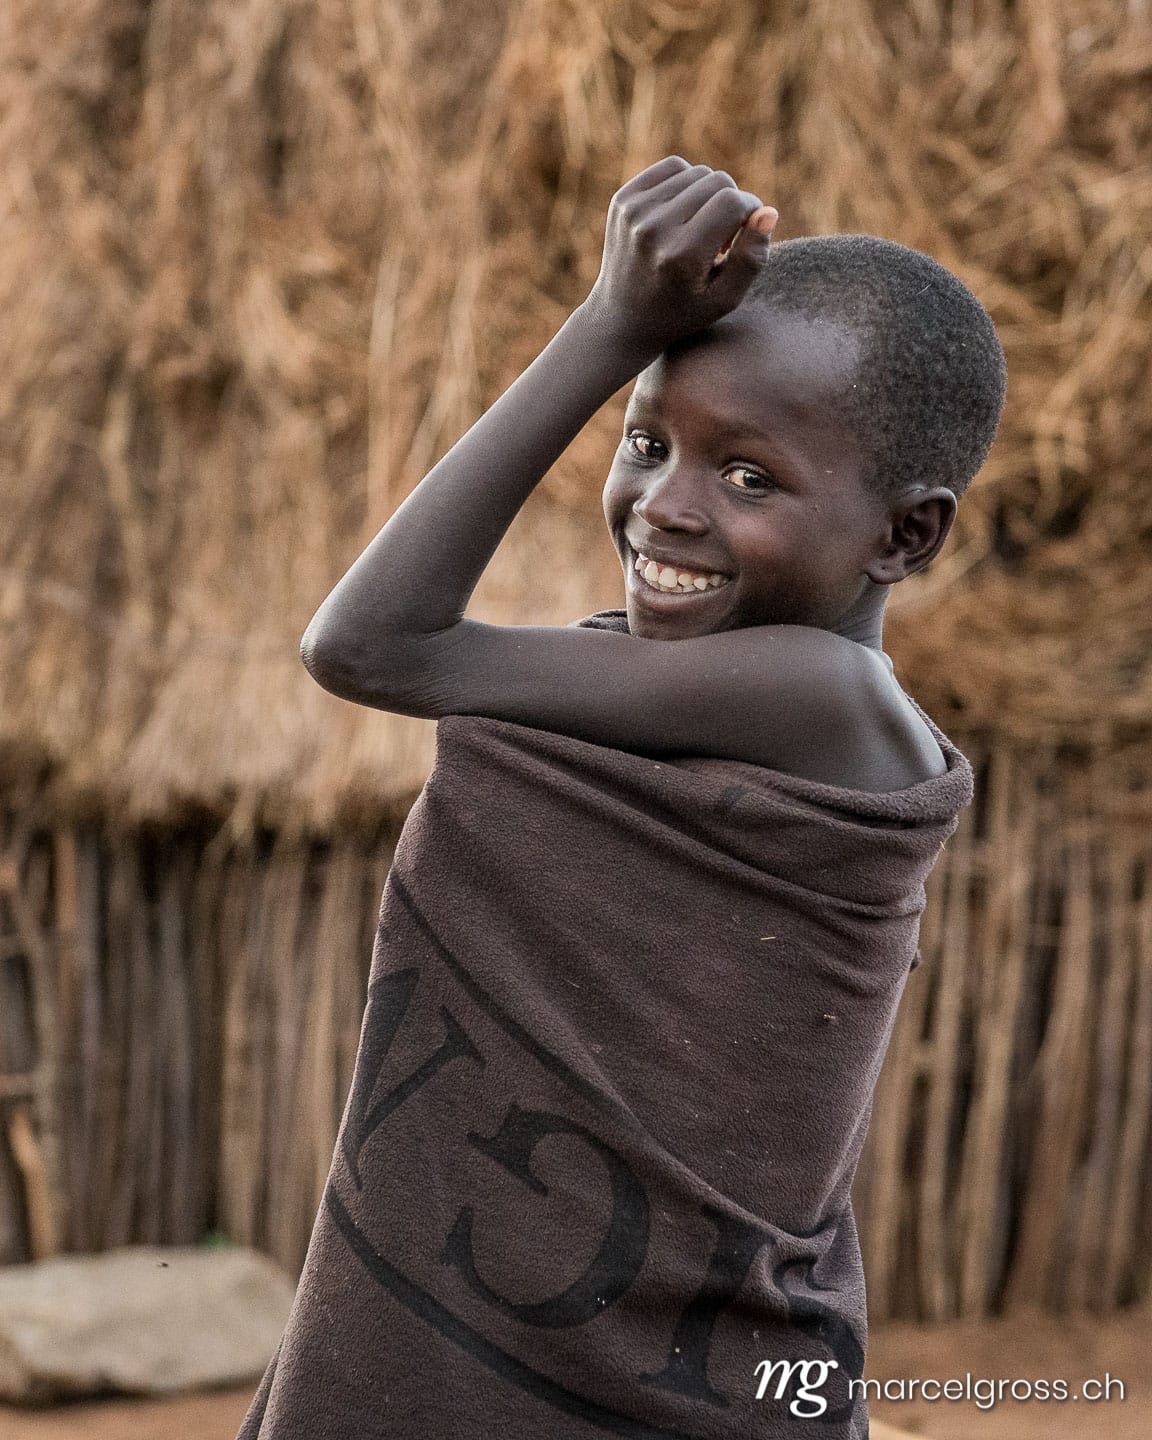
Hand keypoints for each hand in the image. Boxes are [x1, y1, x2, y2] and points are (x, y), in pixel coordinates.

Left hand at [581, 156, 777, 363]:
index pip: (733, 202)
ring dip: (708, 195)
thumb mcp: (724, 300)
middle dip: (731, 204)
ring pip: (697, 172)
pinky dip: (686, 184)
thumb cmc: (682, 312)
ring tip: (702, 228)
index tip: (748, 232)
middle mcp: (654, 229)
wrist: (622, 320)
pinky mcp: (623, 199)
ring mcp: (634, 211)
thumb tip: (768, 212)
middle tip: (723, 238)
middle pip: (717, 182)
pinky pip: (673, 168)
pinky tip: (684, 213)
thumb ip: (752, 259)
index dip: (751, 211)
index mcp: (681, 256)